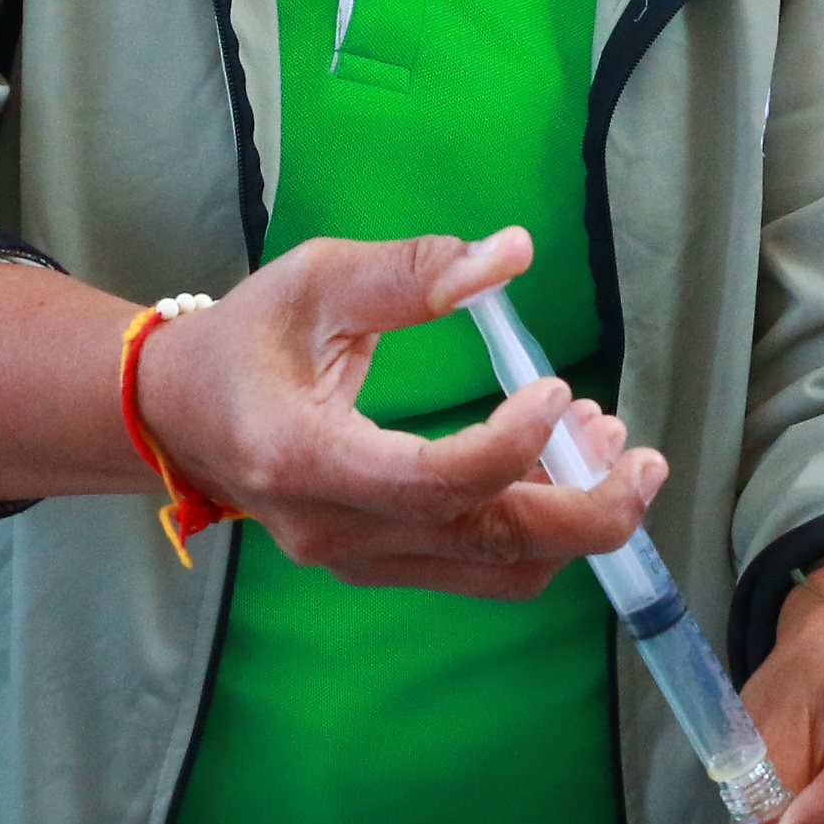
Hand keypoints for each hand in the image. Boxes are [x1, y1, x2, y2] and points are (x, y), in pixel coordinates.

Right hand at [135, 229, 659, 598]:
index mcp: (304, 459)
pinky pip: (482, 567)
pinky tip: (567, 463)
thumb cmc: (248, 339)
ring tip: (611, 442)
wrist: (181, 416)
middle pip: (485, 545)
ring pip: (497, 571)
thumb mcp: (315, 281)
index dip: (511, 445)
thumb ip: (411, 270)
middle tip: (642, 455)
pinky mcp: (385, 566)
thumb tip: (511, 252)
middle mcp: (334, 532)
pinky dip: (540, 527)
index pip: (429, 483)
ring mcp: (360, 562)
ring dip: (572, 519)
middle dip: (584, 511)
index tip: (558, 386)